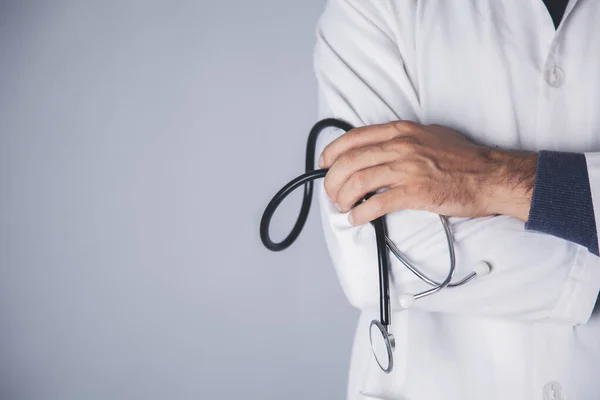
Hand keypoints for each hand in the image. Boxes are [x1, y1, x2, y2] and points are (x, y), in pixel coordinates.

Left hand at [318, 121, 536, 224]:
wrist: (490, 175)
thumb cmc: (462, 158)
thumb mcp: (428, 135)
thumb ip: (402, 138)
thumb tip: (377, 149)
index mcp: (401, 131)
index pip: (353, 138)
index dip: (331, 153)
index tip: (324, 164)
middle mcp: (400, 146)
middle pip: (349, 162)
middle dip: (332, 181)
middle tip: (332, 193)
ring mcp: (407, 168)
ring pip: (358, 182)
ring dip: (343, 198)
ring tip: (343, 207)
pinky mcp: (415, 192)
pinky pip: (377, 203)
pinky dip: (361, 213)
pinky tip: (357, 218)